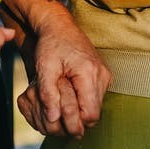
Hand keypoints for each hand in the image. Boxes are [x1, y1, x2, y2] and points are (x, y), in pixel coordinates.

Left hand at [16, 17, 110, 137]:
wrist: (60, 27)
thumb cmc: (51, 45)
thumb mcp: (44, 68)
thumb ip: (48, 94)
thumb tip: (53, 119)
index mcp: (89, 73)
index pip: (90, 114)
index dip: (74, 121)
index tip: (57, 117)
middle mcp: (102, 75)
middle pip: (94, 114)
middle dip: (75, 117)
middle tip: (56, 108)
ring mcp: (104, 76)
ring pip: (95, 108)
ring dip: (79, 109)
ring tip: (61, 97)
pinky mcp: (102, 76)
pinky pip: (95, 99)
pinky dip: (82, 101)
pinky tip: (68, 91)